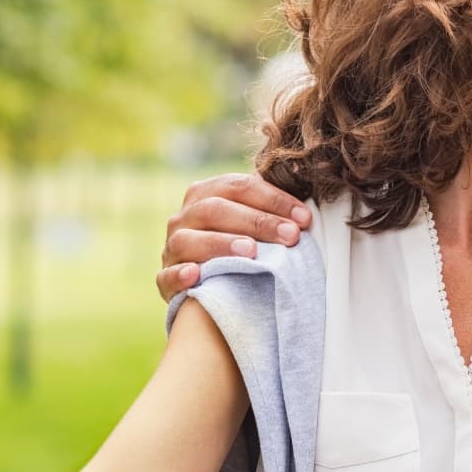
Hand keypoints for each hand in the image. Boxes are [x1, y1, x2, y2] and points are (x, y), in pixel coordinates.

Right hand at [157, 173, 310, 300]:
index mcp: (206, 194)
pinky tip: (197, 275)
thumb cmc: (240, 248)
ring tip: (250, 251)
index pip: (239, 186)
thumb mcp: (252, 225)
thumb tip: (307, 216)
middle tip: (289, 237)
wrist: (208, 284)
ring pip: (188, 240)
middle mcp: (184, 217)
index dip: (274, 200)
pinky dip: (180, 275)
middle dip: (257, 222)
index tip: (304, 219)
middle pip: (216, 210)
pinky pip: (166, 275)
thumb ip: (271, 215)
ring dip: (220, 244)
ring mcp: (171, 247)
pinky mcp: (164, 279)